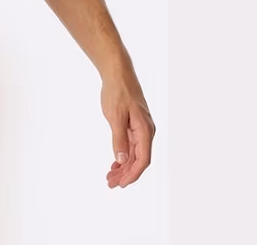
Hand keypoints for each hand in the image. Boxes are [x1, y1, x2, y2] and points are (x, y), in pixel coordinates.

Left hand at [100, 67, 155, 187]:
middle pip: (139, 160)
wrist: (118, 73)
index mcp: (145, 130)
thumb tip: (122, 159)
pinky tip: (115, 162)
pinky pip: (132, 145)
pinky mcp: (135, 125)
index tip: (121, 184)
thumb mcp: (115, 116)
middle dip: (126, 174)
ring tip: (110, 176)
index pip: (143, 159)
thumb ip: (119, 138)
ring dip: (124, 166)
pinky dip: (124, 155)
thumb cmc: (118, 92)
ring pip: (135, 154)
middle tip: (110, 183)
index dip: (132, 174)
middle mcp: (147, 131)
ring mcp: (141, 129)